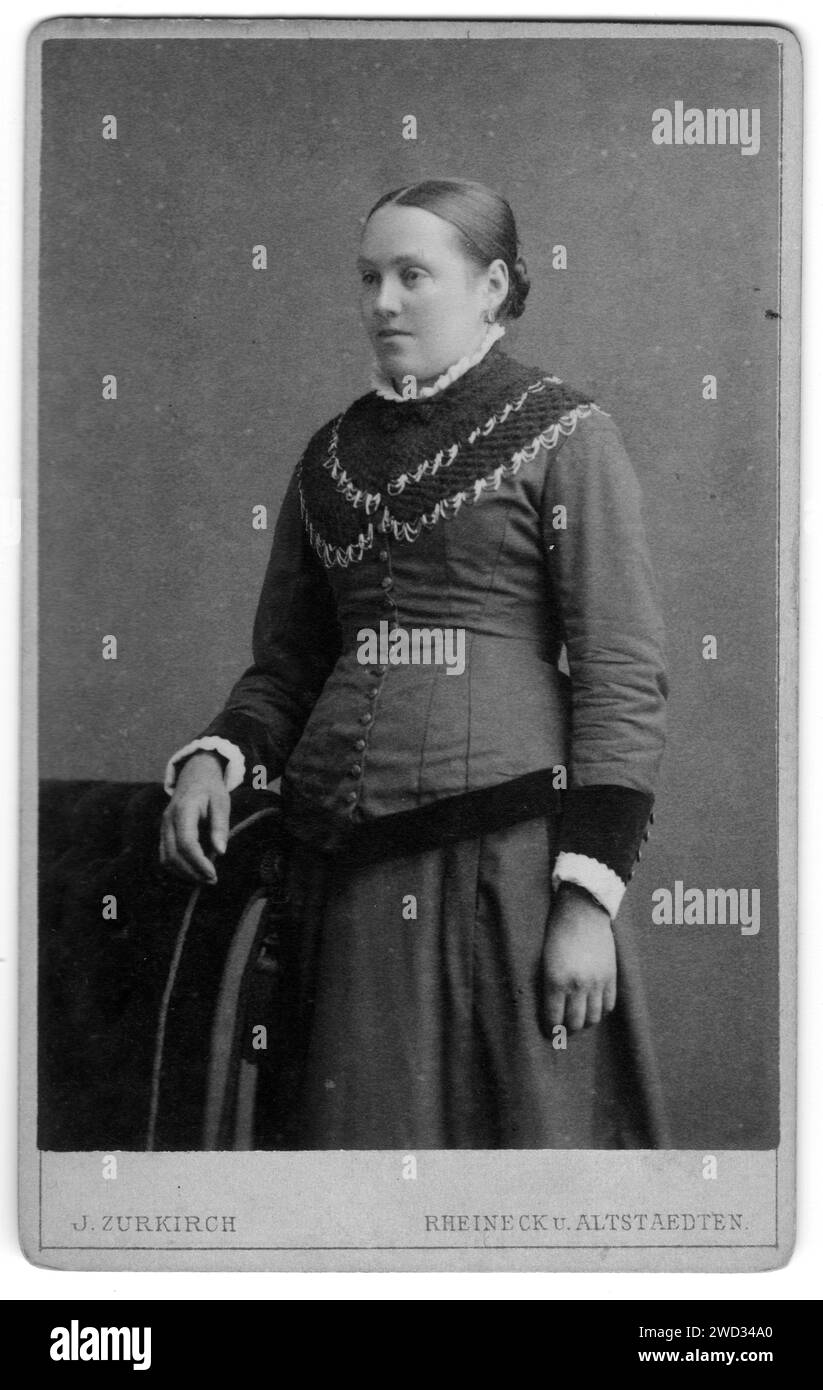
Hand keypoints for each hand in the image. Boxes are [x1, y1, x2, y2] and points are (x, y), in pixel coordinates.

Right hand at [159, 751, 229, 884]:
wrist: (194, 774)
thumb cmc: (211, 789)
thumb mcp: (221, 802)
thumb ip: (220, 826)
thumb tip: (220, 852)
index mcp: (183, 810)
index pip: (186, 842)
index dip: (198, 862)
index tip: (213, 874)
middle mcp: (168, 820)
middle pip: (173, 854)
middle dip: (192, 872)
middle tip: (212, 880)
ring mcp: (163, 826)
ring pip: (166, 858)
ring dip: (184, 873)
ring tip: (204, 879)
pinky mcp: (164, 832)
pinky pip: (165, 855)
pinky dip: (177, 867)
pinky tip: (194, 871)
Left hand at [539, 883, 616, 1033]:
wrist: (582, 912)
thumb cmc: (557, 933)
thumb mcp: (544, 961)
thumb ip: (548, 986)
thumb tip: (551, 1009)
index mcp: (555, 981)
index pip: (553, 1018)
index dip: (551, 1029)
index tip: (549, 1031)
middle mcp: (577, 985)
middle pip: (575, 1023)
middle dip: (568, 1030)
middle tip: (564, 1029)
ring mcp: (596, 982)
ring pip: (594, 1018)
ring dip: (586, 1022)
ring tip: (580, 1019)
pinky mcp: (611, 977)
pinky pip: (609, 1005)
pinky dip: (601, 1010)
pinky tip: (594, 1006)